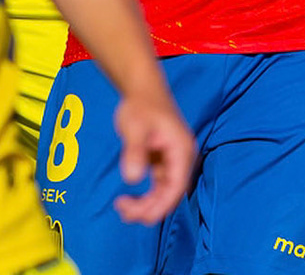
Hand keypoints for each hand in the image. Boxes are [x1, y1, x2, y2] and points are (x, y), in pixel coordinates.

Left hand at [112, 80, 196, 224]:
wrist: (142, 90)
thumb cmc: (140, 105)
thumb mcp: (134, 126)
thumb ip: (134, 151)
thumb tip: (132, 179)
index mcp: (182, 150)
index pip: (176, 186)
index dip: (160, 205)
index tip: (139, 215)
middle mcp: (182, 159)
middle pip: (171, 195)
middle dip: (150, 208)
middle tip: (123, 211)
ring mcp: (173, 162)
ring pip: (165, 194)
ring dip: (147, 206)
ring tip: (122, 208)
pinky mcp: (164, 163)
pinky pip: (158, 188)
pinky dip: (145, 197)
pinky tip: (127, 200)